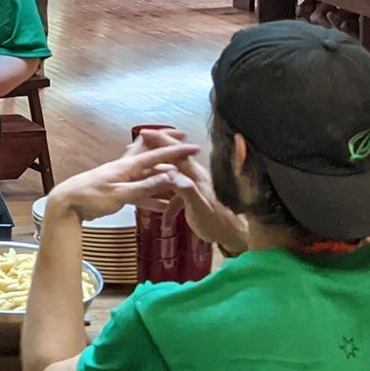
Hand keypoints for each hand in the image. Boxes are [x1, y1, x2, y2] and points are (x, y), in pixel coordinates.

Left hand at [44, 137, 198, 223]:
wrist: (65, 204)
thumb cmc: (89, 198)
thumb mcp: (120, 194)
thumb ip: (145, 186)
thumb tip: (170, 176)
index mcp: (127, 166)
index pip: (157, 155)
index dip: (176, 152)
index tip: (194, 147)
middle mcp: (125, 168)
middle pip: (151, 155)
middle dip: (167, 148)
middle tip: (184, 141)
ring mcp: (121, 179)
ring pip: (147, 174)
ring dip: (163, 175)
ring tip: (180, 174)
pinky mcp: (117, 191)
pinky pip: (139, 191)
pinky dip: (151, 196)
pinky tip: (162, 205)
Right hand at [144, 130, 249, 254]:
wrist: (232, 237)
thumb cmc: (216, 223)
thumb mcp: (199, 208)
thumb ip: (186, 189)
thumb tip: (169, 172)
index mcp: (196, 175)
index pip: (176, 152)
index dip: (161, 141)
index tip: (144, 133)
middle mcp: (195, 176)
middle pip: (173, 160)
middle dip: (156, 154)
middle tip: (137, 150)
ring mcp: (195, 187)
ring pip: (172, 178)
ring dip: (158, 181)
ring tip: (143, 183)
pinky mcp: (195, 199)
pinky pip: (177, 197)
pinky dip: (168, 207)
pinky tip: (166, 223)